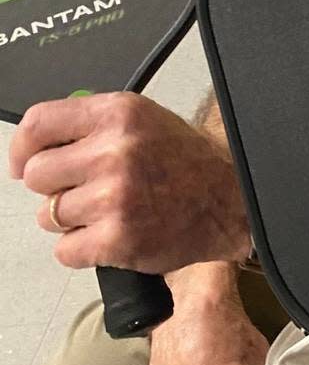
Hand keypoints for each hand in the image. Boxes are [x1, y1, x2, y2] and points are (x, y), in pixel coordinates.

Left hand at [10, 93, 249, 271]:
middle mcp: (114, 150)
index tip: (22, 165)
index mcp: (119, 113)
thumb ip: (94, 125)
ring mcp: (114, 196)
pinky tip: (112, 235)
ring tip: (109, 212)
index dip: (21, 148)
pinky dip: (82, 249)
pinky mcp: (117, 239)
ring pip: (49, 216)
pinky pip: (65, 251)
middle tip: (85, 190)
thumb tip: (36, 145)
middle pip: (37, 175)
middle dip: (54, 187)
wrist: (231, 202)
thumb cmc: (185, 162)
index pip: (38, 124)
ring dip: (71, 220)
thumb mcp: (144, 120)